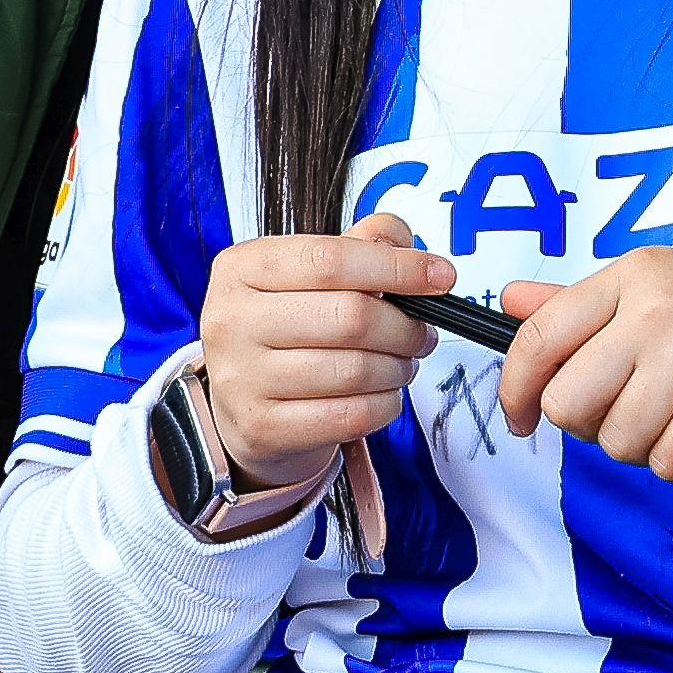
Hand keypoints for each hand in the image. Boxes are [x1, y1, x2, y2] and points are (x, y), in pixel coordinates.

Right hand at [196, 212, 448, 475]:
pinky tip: (384, 394)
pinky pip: (350, 416)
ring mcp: (241, 378)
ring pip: (355, 370)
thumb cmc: (286, 330)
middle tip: (422, 333)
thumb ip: (359, 245)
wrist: (243, 407)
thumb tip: (403, 243)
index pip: (331, 258)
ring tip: (402, 364)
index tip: (440, 275)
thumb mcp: (307, 275)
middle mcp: (231, 320)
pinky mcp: (261, 428)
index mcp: (243, 268)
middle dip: (404, 327)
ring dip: (398, 368)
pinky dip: (385, 405)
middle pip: (350, 316)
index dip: (397, 267)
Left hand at [494, 246, 672, 480]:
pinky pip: (667, 465)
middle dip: (589, 424)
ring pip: (617, 442)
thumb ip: (575, 303)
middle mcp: (655, 312)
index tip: (521, 417)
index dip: (515, 390)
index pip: (540, 339)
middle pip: (569, 404)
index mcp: (629, 277)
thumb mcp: (647, 286)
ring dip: (642, 444)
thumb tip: (509, 302)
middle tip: (627, 409)